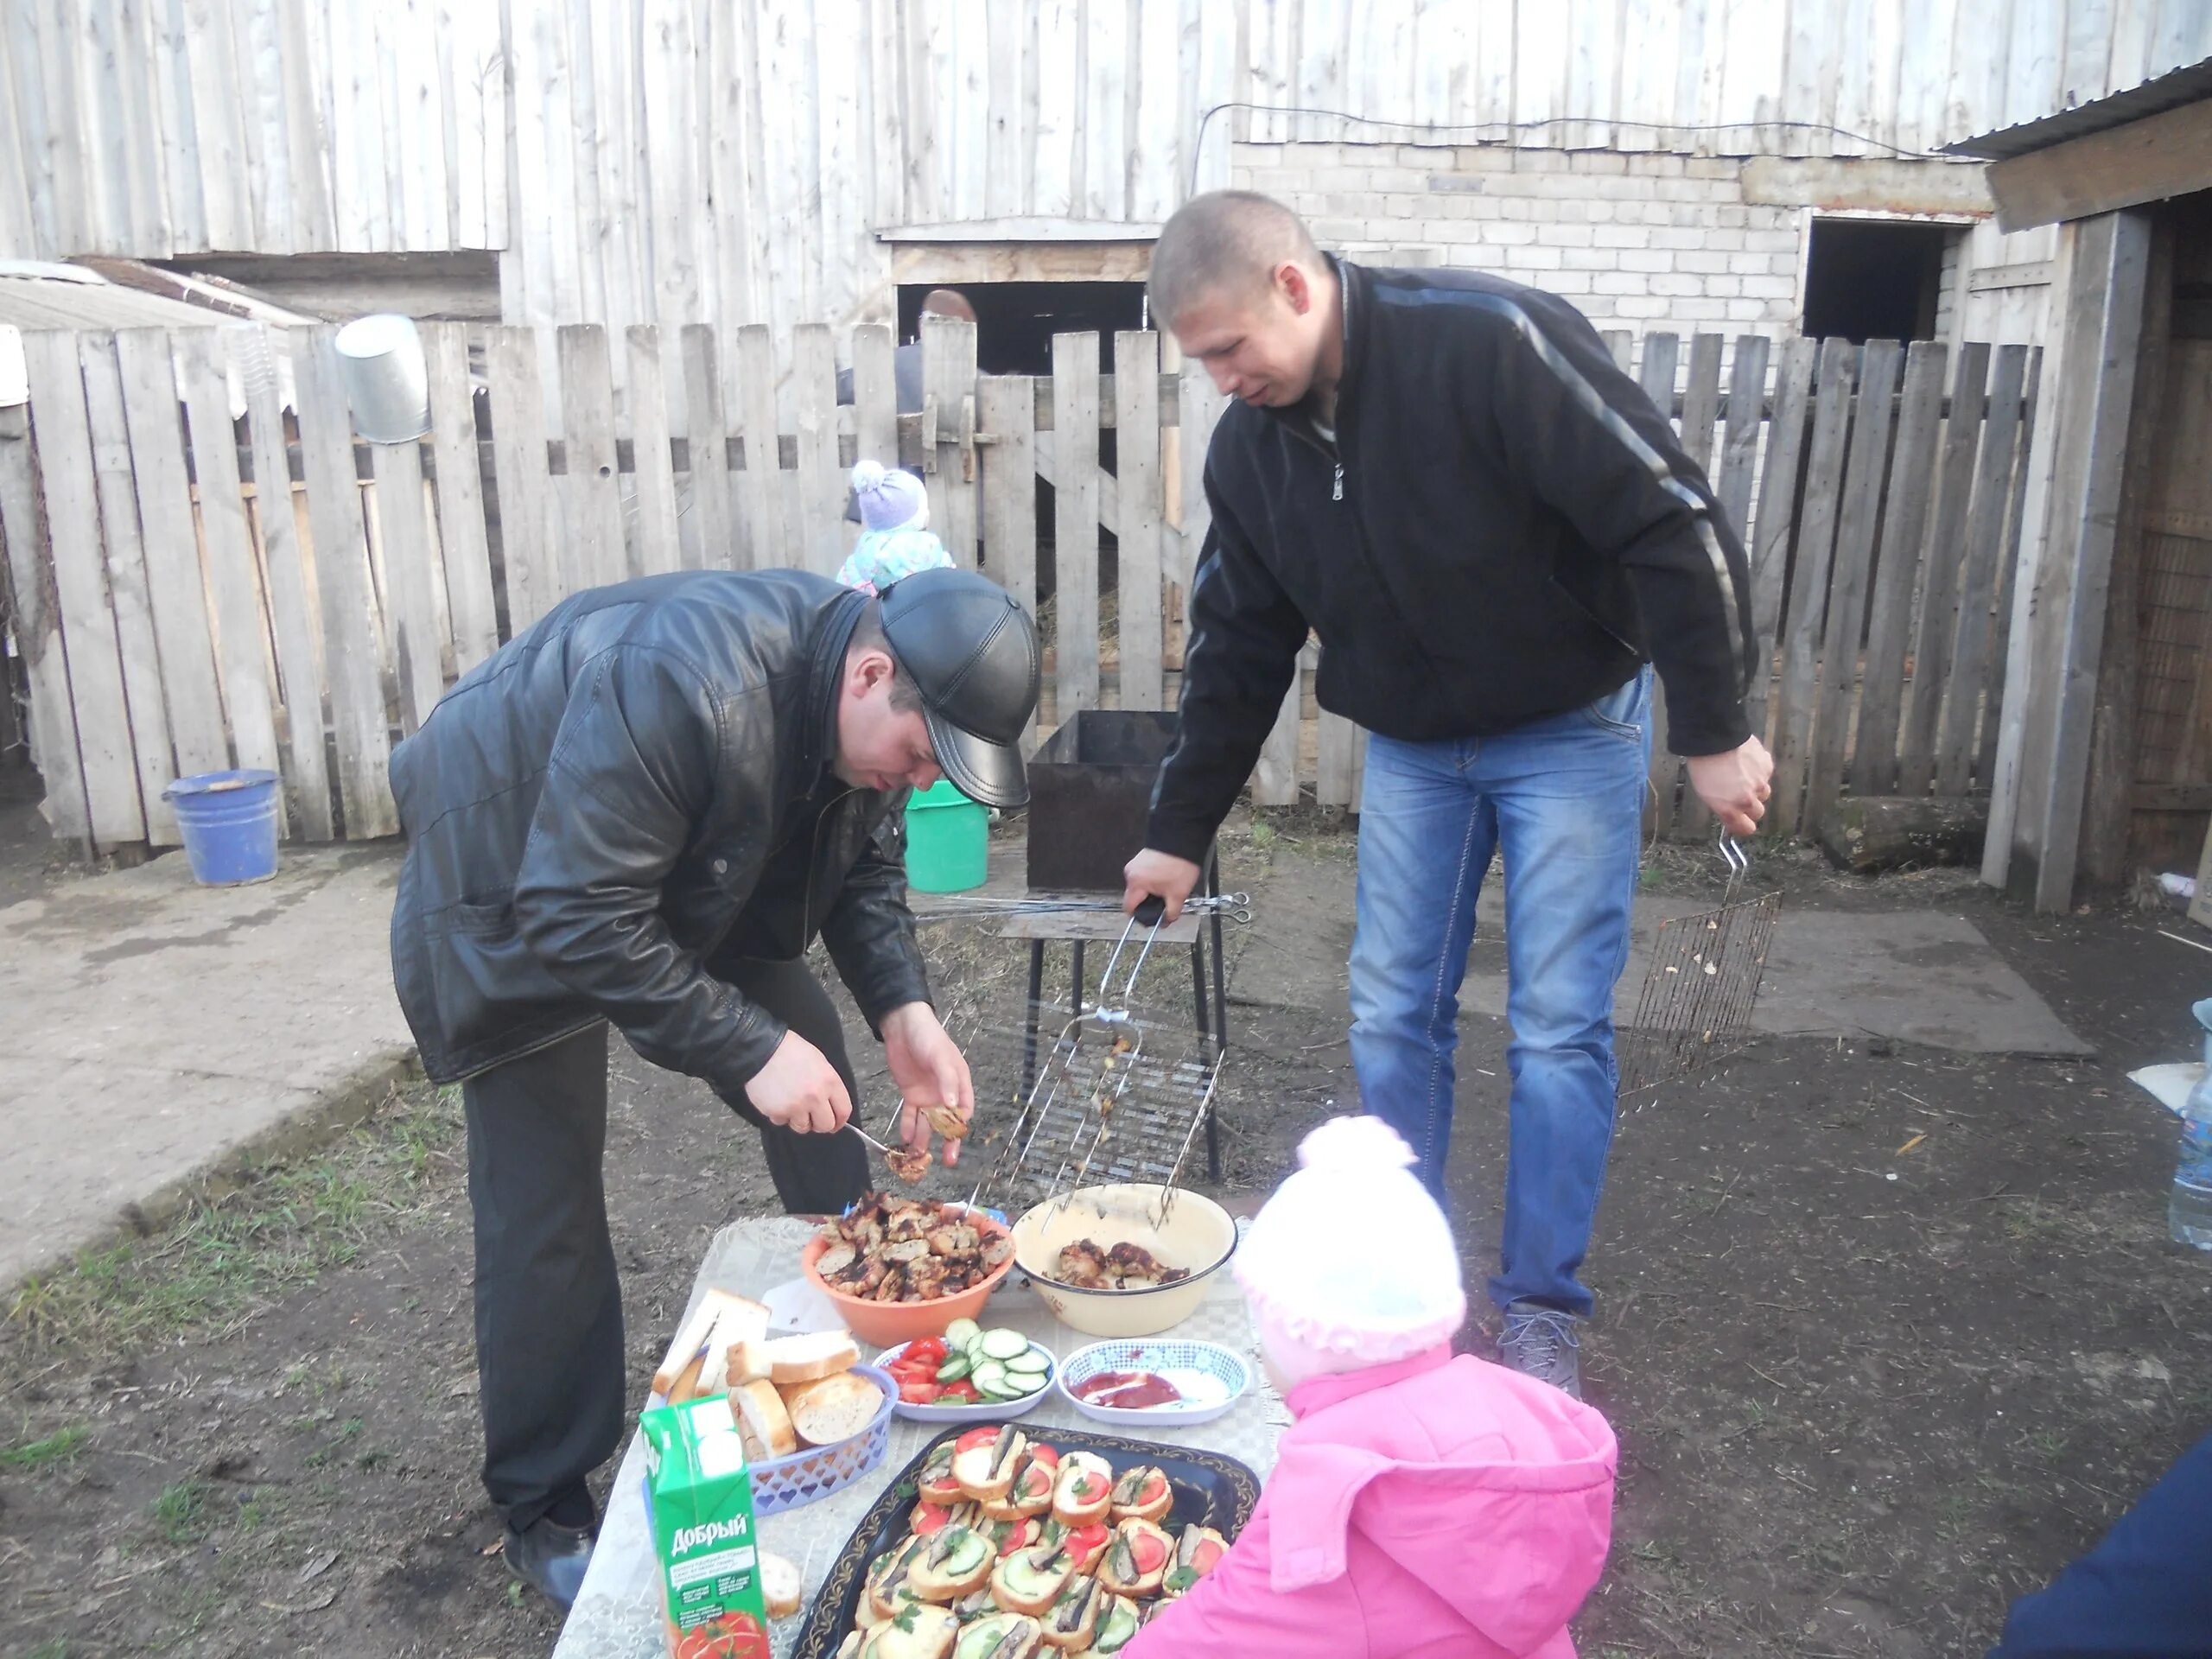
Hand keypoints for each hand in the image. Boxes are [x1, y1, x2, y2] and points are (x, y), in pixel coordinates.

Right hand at [743, 1031, 852, 1133]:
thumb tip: (831, 1105)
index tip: (836, 1123)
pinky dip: (780, 1115)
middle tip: (811, 1116)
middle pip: (826, 1125)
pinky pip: (782, 1122)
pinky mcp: (778, 1113)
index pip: (844, 1111)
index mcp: (830, 1081)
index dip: (840, 1121)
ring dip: (798, 1120)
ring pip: (803, 1127)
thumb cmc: (789, 1051)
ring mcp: (797, 1107)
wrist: (762, 1049)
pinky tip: (777, 1100)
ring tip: (791, 1104)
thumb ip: (828, 1085)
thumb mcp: (819, 1062)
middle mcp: (816, 1097)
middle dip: (819, 1123)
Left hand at [882, 1003, 974, 1167]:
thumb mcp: (940, 1057)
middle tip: (948, 1161)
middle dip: (948, 1142)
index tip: (954, 1135)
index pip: (963, 1109)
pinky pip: (910, 1115)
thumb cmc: (928, 1038)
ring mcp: (927, 1095)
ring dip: (925, 1139)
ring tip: (919, 1157)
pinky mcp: (911, 1095)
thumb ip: (947, 1081)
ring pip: (928, 1123)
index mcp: (959, 1083)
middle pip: (947, 1122)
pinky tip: (906, 1140)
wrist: (903, 1026)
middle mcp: (945, 1093)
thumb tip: (953, 1106)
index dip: (959, 1124)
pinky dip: (909, 1127)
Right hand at [1121, 849, 1202, 923]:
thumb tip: (1166, 921)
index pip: (1129, 907)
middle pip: (1134, 897)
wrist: (1183, 840)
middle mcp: (1131, 872)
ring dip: (1151, 891)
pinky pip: (1143, 875)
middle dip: (1148, 903)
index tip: (1149, 918)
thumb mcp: (1178, 894)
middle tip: (1164, 903)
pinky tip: (1165, 878)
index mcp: (1136, 883)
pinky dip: (1152, 880)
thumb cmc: (1179, 863)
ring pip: (1139, 886)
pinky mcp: (1142, 858)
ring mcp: (1135, 864)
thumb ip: (1171, 912)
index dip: (1139, 916)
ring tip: (1167, 888)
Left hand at [1686, 736, 1774, 837]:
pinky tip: (1746, 762)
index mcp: (1730, 809)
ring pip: (1764, 793)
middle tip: (1739, 796)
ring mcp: (1760, 783)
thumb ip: (1723, 807)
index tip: (1740, 822)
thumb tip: (1730, 812)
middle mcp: (1747, 800)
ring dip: (1756, 789)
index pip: (1746, 829)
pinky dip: (1758, 771)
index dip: (1743, 826)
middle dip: (1750, 807)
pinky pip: (1765, 775)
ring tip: (1742, 776)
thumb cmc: (1704, 765)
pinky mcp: (1767, 767)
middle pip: (1758, 813)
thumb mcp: (1705, 793)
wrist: (1714, 739)